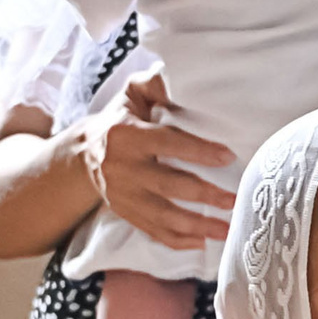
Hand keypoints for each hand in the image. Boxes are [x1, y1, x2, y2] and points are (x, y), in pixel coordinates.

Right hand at [77, 69, 236, 251]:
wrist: (83, 154)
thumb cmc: (120, 119)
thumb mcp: (131, 95)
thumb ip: (152, 84)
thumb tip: (176, 76)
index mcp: (125, 135)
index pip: (167, 143)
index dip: (198, 150)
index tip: (228, 156)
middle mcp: (122, 167)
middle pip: (168, 186)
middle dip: (205, 195)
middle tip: (235, 200)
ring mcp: (123, 195)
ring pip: (163, 216)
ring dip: (198, 225)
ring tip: (227, 228)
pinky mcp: (125, 214)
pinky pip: (154, 232)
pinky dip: (179, 240)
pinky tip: (203, 242)